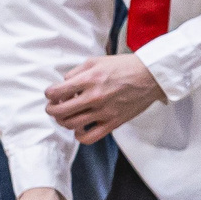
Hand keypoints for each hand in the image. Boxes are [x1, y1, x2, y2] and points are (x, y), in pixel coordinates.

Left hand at [43, 53, 164, 143]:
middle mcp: (94, 97)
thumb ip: (75, 73)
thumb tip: (62, 85)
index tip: (52, 94)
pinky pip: (89, 138)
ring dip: (63, 121)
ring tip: (66, 115)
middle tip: (53, 107)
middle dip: (51, 109)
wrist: (151, 76)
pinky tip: (80, 128)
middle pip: (59, 111)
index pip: (56, 92)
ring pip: (71, 125)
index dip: (49, 94)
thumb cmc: (123, 67)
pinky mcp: (113, 123)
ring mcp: (104, 112)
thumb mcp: (96, 62)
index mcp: (89, 80)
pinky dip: (79, 136)